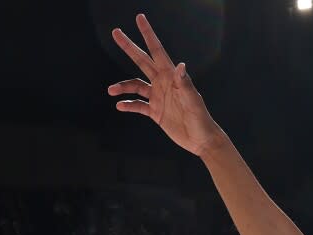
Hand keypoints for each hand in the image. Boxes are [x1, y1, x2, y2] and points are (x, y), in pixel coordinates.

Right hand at [109, 18, 226, 157]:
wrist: (201, 139)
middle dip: (128, 46)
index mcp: (170, 76)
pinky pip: (138, 106)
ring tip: (110, 90)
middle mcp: (162, 83)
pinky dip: (128, 105)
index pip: (156, 51)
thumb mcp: (193, 101)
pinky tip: (119, 106)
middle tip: (115, 32)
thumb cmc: (201, 118)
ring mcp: (158, 97)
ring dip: (122, 87)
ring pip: (135, 85)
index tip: (140, 18)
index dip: (148, 34)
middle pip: (141, 61)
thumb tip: (180, 65)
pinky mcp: (155, 112)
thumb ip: (185, 83)